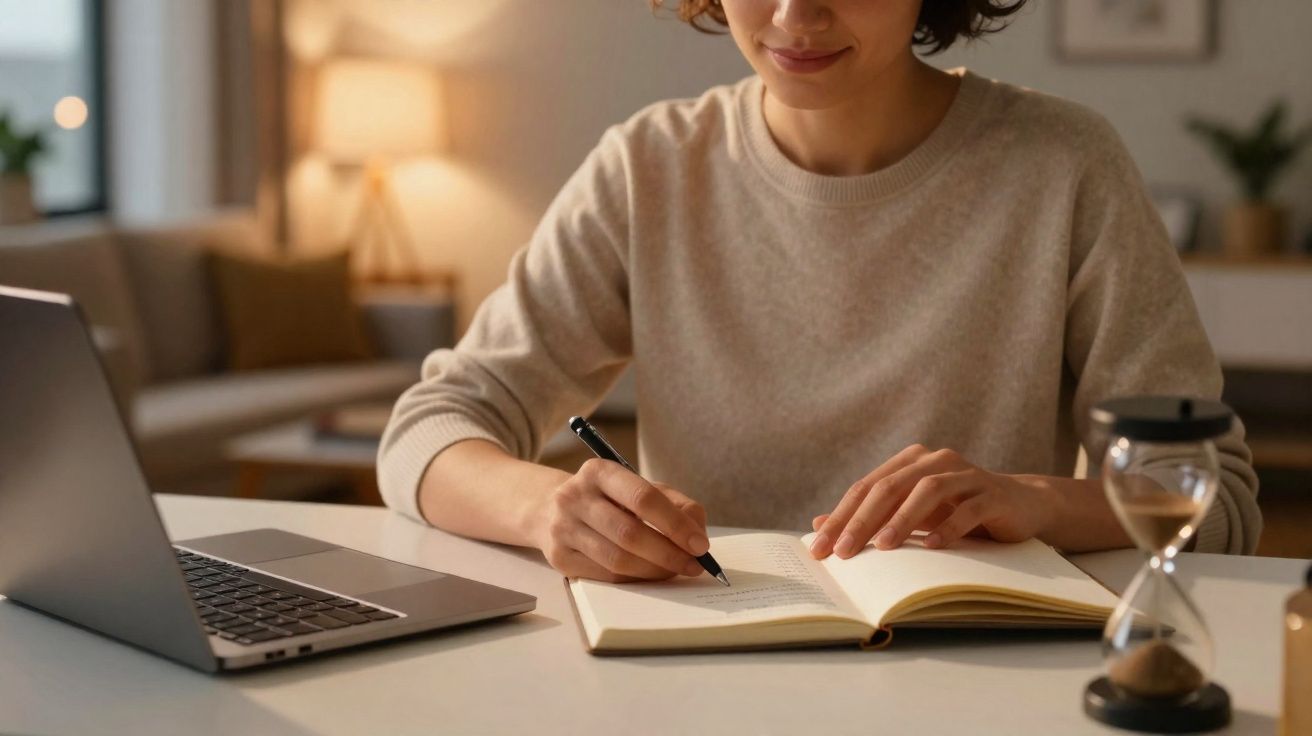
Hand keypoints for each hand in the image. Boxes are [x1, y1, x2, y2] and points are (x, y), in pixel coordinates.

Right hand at [536, 458, 709, 581]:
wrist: (549, 509)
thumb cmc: (607, 499)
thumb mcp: (638, 487)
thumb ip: (674, 503)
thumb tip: (698, 533)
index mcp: (598, 472)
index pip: (643, 498)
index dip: (676, 524)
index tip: (700, 545)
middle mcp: (574, 497)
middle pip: (630, 533)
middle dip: (669, 553)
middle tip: (694, 565)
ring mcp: (562, 528)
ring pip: (618, 559)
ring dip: (654, 570)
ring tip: (675, 571)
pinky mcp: (558, 557)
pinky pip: (605, 575)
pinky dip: (635, 579)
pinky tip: (650, 575)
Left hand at [808, 444, 1058, 558]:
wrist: (1020, 505)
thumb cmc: (957, 511)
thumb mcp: (911, 515)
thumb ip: (870, 517)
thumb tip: (818, 524)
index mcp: (910, 462)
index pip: (866, 488)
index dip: (840, 516)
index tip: (820, 548)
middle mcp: (935, 461)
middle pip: (889, 486)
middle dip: (862, 520)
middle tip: (843, 551)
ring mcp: (966, 474)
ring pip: (928, 490)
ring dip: (903, 520)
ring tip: (884, 547)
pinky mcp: (993, 493)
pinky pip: (968, 507)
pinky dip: (950, 526)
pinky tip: (933, 546)